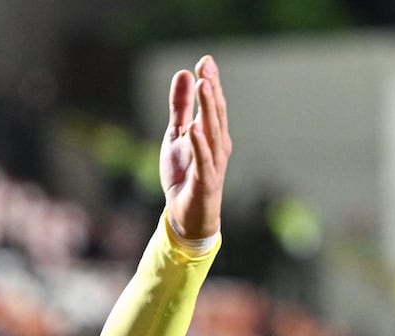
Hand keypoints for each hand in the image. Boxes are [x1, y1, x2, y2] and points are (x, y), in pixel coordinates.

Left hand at [161, 55, 230, 239]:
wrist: (186, 216)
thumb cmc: (185, 174)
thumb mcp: (176, 136)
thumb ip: (180, 107)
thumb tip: (184, 73)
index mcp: (213, 134)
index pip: (213, 105)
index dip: (211, 82)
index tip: (205, 60)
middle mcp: (218, 146)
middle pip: (216, 114)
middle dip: (211, 90)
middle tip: (206, 67)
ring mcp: (214, 164)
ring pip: (213, 133)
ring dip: (208, 110)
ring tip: (204, 87)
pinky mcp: (205, 182)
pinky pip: (204, 161)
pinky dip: (199, 144)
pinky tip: (194, 128)